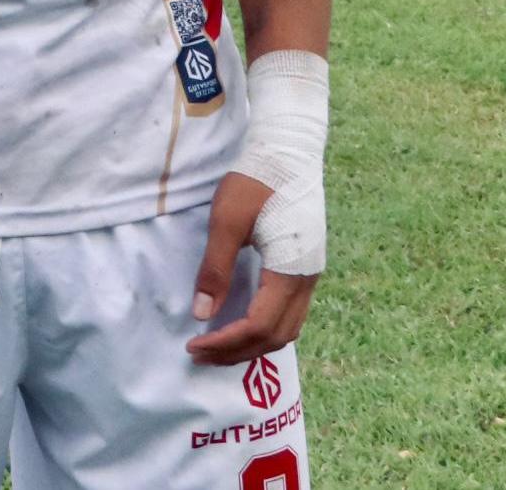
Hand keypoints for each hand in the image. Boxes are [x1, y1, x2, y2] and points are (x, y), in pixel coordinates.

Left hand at [186, 171, 318, 363]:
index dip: (226, 341)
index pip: (259, 326)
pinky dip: (265, 327)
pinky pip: (289, 311)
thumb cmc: (255, 181)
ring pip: (287, 328)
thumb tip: (202, 313)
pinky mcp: (305, 266)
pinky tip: (240, 323)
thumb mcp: (227, 221)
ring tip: (217, 346)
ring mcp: (310, 274)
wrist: (289, 152)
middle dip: (238, 351)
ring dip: (253, 343)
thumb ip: (216, 269)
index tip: (195, 344)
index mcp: (290, 271)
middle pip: (277, 336)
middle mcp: (307, 280)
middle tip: (199, 354)